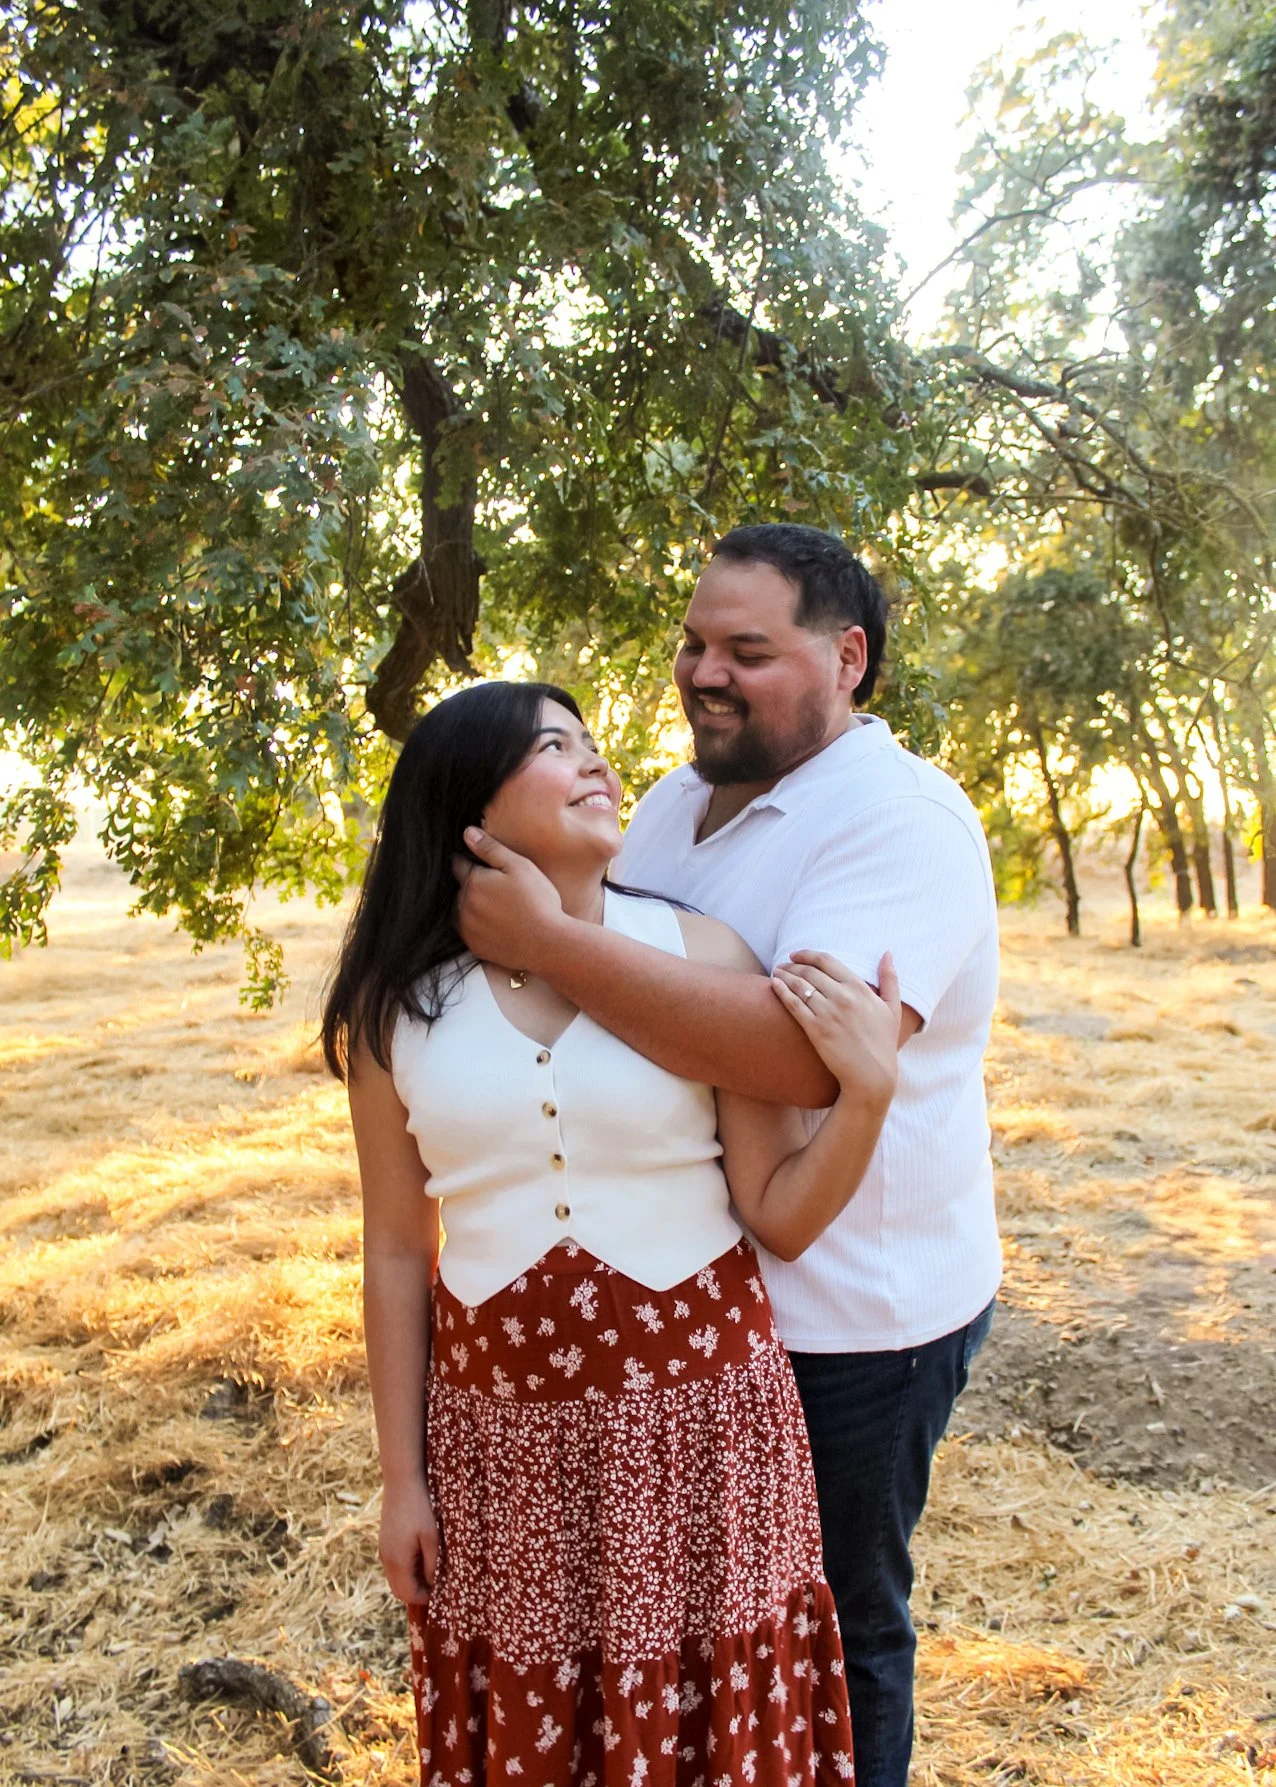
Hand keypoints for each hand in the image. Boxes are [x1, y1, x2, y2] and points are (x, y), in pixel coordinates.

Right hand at [378, 1476, 438, 1604]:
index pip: (408, 1594)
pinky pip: (393, 1565)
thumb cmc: (420, 1508)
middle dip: (416, 1592)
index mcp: (398, 1561)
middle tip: (436, 1584)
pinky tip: (420, 1555)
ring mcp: (383, 1549)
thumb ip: (432, 1563)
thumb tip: (433, 1584)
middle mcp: (386, 1559)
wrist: (401, 1481)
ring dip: (411, 1580)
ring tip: (431, 1569)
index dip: (425, 1598)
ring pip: (395, 1578)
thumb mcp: (432, 1536)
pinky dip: (405, 1568)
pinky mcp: (384, 1541)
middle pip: (399, 1590)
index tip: (441, 1592)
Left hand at [453, 827, 565, 969]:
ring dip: (472, 906)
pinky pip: (468, 931)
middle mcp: (463, 905)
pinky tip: (497, 925)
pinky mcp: (474, 946)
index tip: (481, 864)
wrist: (547, 944)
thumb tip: (467, 833)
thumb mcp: (519, 866)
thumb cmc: (537, 901)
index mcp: (473, 882)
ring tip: (497, 908)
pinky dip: (477, 926)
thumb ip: (490, 848)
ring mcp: (467, 928)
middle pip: (460, 888)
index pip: (458, 864)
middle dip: (472, 885)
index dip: (469, 861)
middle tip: (497, 888)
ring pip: (461, 910)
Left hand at [771, 951, 901, 1108]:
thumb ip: (890, 979)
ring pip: (799, 985)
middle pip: (809, 971)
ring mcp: (827, 1012)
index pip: (827, 961)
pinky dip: (781, 991)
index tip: (797, 955)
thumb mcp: (892, 1008)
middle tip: (783, 965)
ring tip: (776, 972)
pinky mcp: (815, 1029)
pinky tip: (774, 985)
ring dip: (784, 975)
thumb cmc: (883, 1043)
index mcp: (859, 988)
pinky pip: (794, 1004)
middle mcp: (842, 996)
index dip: (807, 954)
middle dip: (793, 965)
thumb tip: (887, 953)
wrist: (872, 1074)